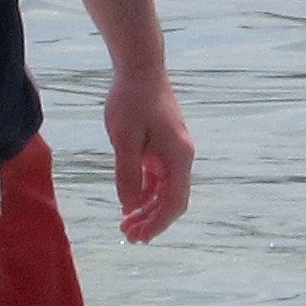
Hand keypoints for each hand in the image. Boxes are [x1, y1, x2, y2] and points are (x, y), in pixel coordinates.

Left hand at [109, 66, 193, 244]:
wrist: (140, 68)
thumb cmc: (131, 99)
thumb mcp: (124, 139)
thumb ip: (127, 175)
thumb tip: (129, 207)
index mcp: (178, 156)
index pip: (175, 201)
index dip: (158, 223)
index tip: (139, 237)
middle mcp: (181, 157)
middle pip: (172, 200)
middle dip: (152, 221)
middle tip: (128, 236)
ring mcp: (173, 152)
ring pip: (164, 191)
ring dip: (147, 209)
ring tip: (125, 225)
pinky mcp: (163, 147)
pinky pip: (157, 178)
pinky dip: (145, 193)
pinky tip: (129, 204)